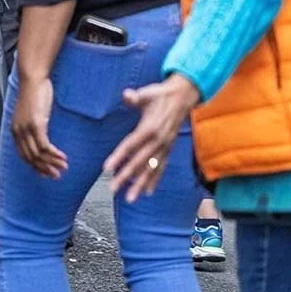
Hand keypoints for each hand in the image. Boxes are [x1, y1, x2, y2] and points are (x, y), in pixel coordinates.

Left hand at [10, 73, 67, 177]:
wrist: (32, 78)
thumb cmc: (34, 93)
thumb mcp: (32, 113)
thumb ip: (34, 125)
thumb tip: (41, 134)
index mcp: (15, 130)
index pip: (23, 155)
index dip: (35, 167)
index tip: (45, 174)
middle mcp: (18, 132)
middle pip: (31, 158)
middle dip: (44, 169)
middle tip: (56, 175)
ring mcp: (26, 129)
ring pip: (38, 154)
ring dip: (52, 163)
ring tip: (63, 168)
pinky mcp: (36, 124)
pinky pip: (45, 146)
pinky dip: (54, 154)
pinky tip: (63, 157)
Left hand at [104, 73, 200, 201]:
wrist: (183, 98)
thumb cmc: (160, 95)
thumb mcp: (147, 93)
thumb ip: (136, 97)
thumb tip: (127, 95)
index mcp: (149, 128)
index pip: (130, 146)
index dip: (119, 157)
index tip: (107, 168)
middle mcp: (158, 141)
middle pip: (139, 162)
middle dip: (126, 177)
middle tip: (113, 189)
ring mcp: (164, 147)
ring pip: (151, 170)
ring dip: (140, 184)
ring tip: (130, 198)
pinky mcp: (168, 150)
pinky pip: (161, 168)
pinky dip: (154, 180)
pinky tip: (147, 192)